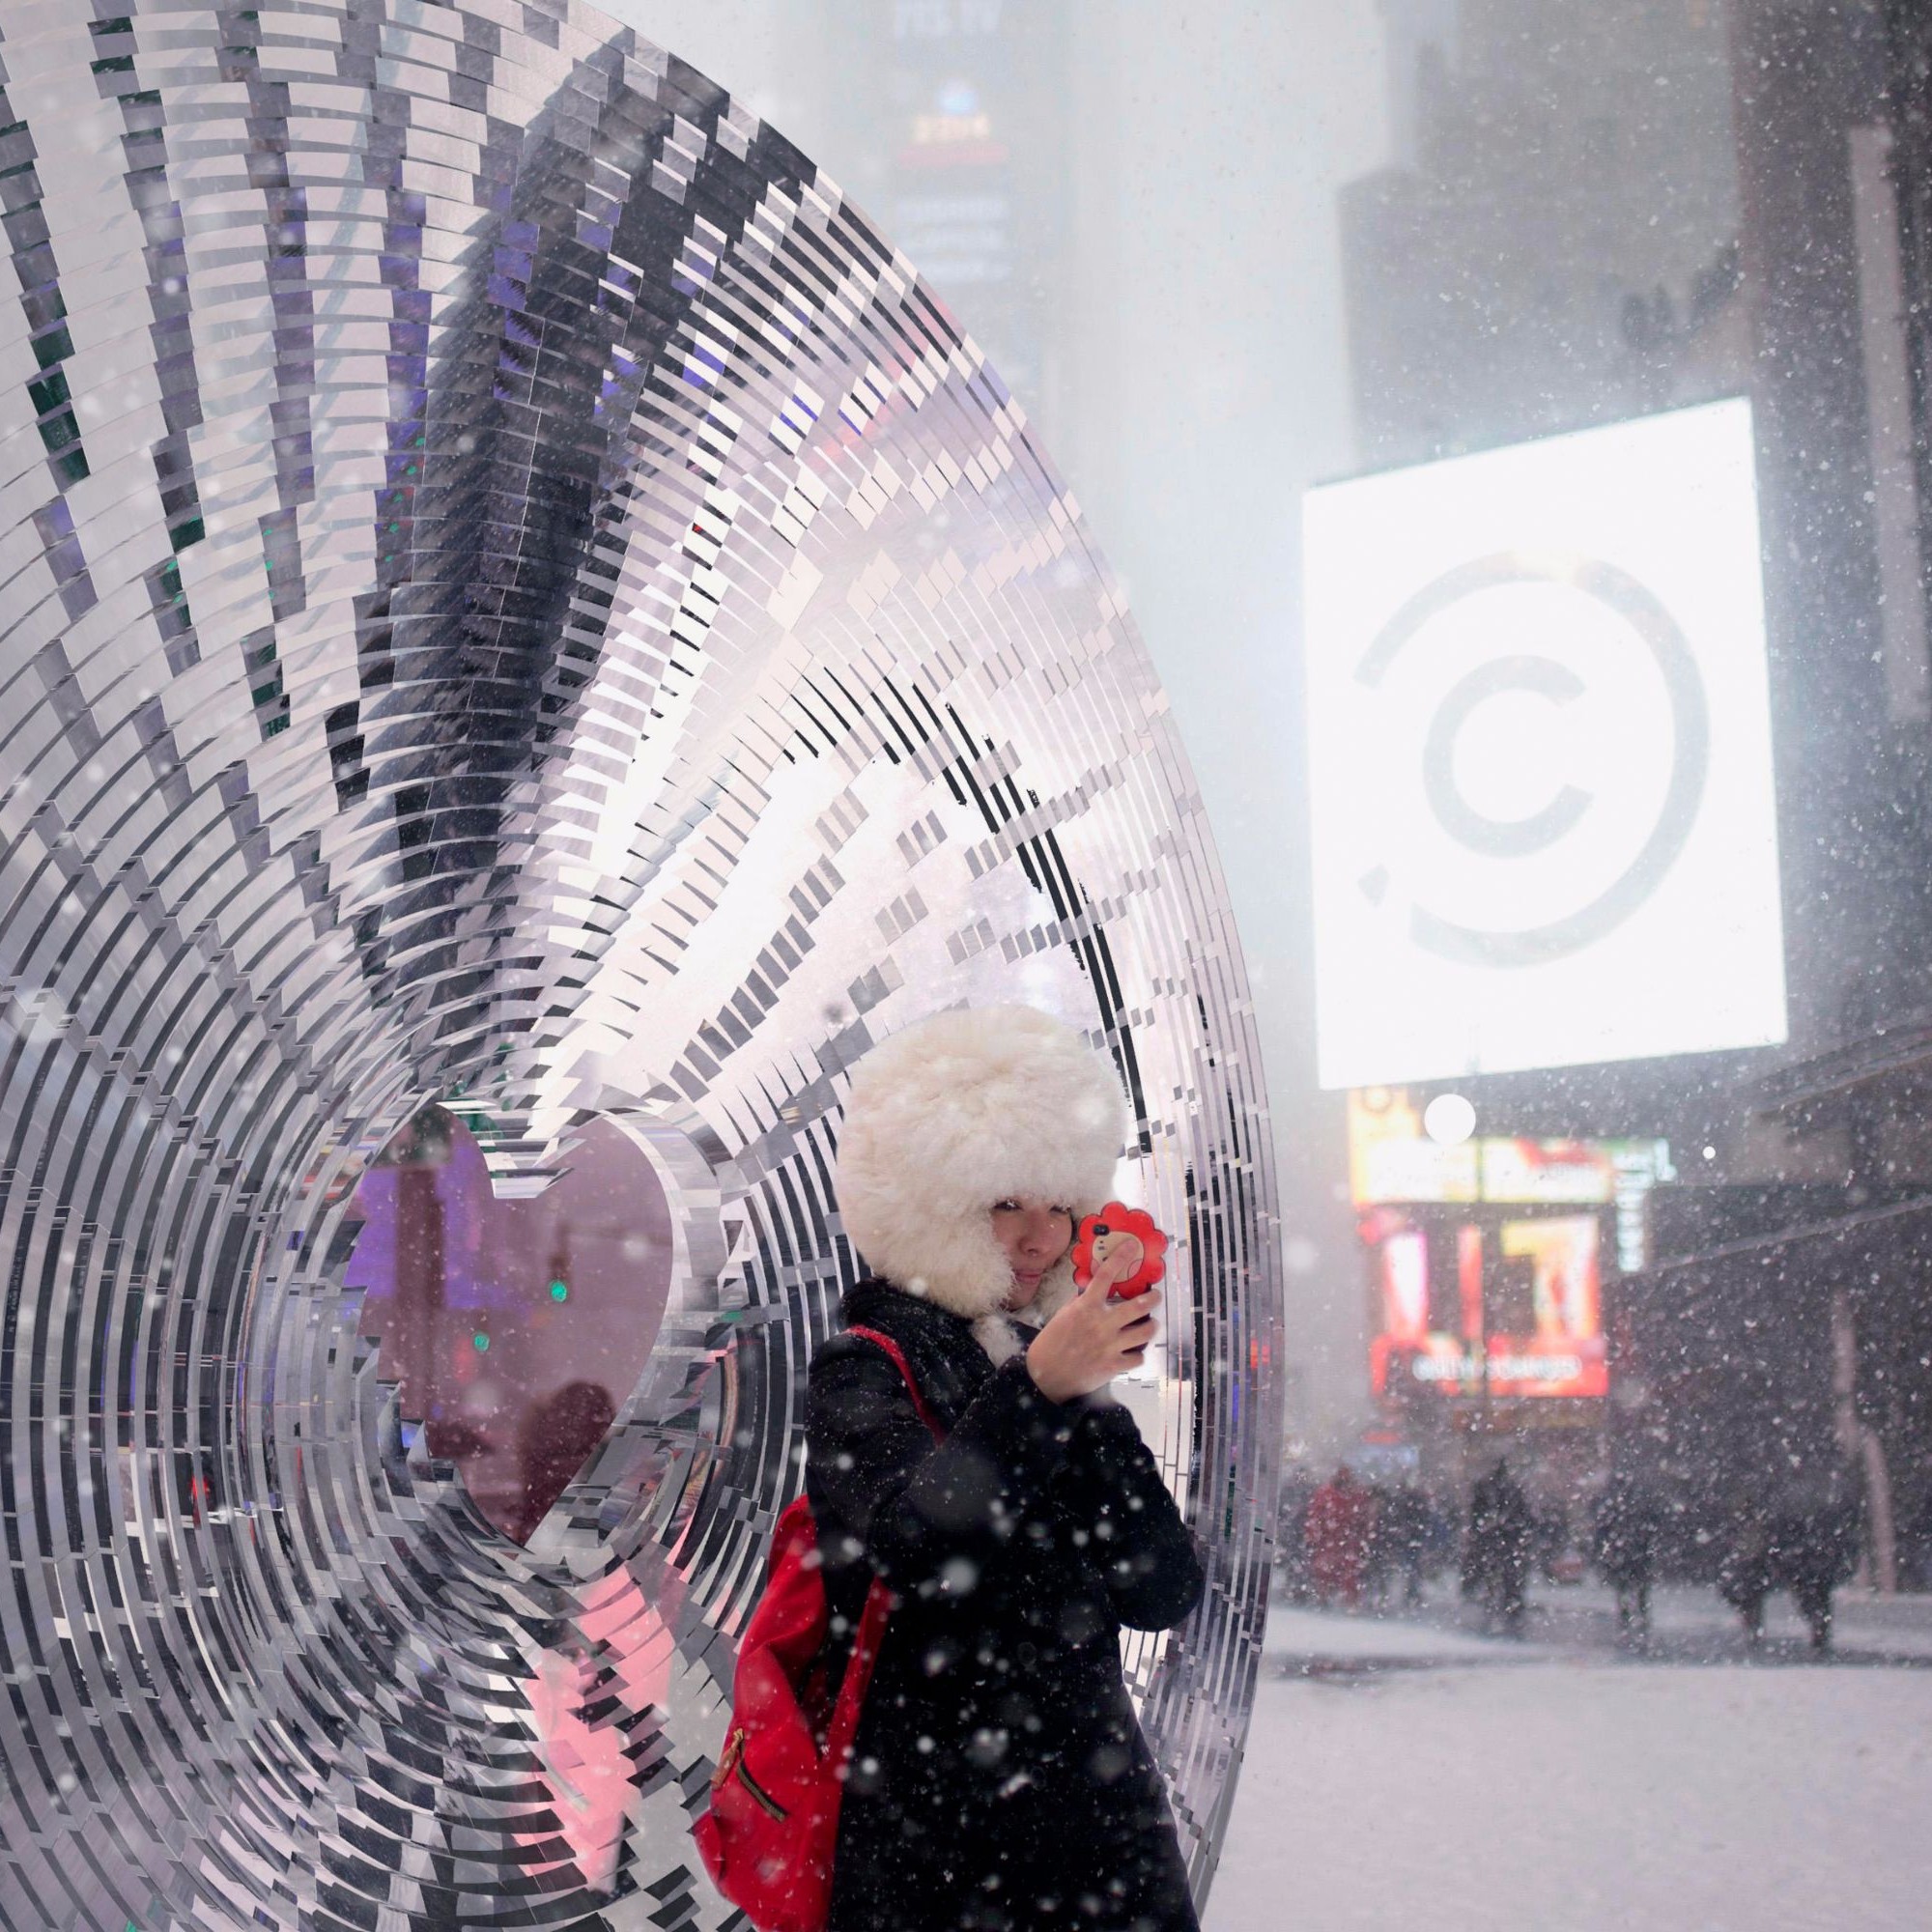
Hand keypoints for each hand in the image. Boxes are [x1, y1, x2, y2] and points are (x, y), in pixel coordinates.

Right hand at [1025, 1247, 1161, 1401]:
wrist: (1045, 1376)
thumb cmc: (1052, 1343)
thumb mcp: (1063, 1316)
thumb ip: (1081, 1302)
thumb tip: (1091, 1287)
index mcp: (1086, 1307)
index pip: (1105, 1276)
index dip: (1120, 1257)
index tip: (1133, 1246)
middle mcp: (1102, 1324)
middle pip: (1139, 1306)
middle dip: (1152, 1298)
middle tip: (1155, 1296)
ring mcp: (1110, 1346)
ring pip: (1145, 1331)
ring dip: (1151, 1326)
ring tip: (1150, 1324)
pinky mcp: (1114, 1366)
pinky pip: (1138, 1357)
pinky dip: (1138, 1353)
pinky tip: (1135, 1351)